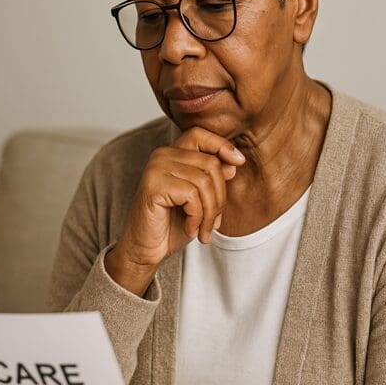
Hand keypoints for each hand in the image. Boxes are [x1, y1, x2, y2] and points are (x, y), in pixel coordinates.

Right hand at [105, 126, 244, 294]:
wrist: (146, 249)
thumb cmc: (172, 225)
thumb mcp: (200, 200)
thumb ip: (213, 179)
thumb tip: (233, 162)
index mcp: (172, 154)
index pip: (200, 134)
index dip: (221, 145)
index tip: (239, 162)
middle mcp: (162, 155)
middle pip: (210, 164)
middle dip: (220, 198)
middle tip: (214, 222)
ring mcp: (156, 168)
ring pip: (204, 182)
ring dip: (210, 212)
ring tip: (203, 229)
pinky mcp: (154, 185)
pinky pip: (192, 196)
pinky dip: (197, 217)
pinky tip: (190, 229)